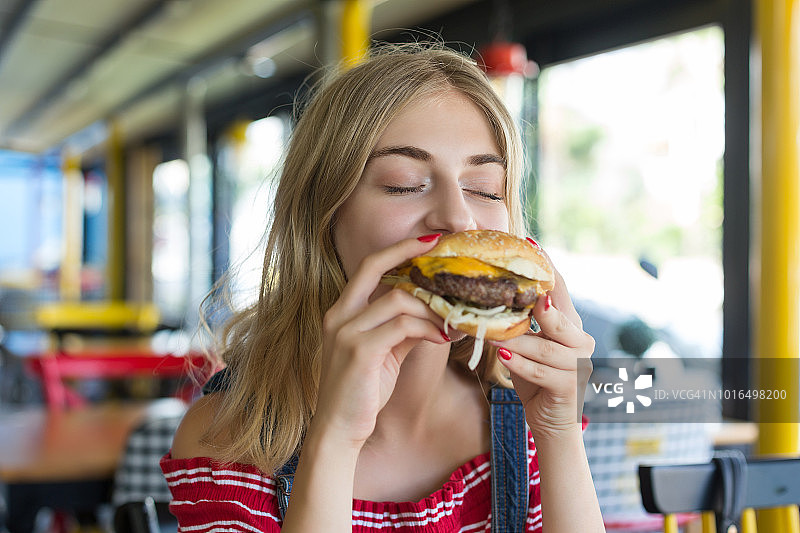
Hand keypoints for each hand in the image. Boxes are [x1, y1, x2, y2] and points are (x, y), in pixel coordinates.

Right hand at [313, 235, 448, 448]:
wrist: (337, 430)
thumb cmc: (360, 392)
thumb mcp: (383, 353)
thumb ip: (402, 329)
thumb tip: (435, 314)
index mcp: (342, 311)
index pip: (368, 266)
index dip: (398, 249)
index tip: (428, 240)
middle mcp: (339, 315)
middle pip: (374, 266)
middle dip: (409, 253)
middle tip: (443, 252)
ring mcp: (346, 331)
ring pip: (398, 299)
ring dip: (431, 308)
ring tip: (453, 320)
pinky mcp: (360, 350)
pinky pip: (403, 326)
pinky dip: (427, 329)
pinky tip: (442, 338)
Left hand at [491, 261, 593, 439]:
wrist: (552, 422)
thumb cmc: (536, 378)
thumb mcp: (527, 345)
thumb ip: (520, 322)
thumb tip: (491, 292)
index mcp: (570, 325)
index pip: (560, 290)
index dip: (548, 268)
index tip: (532, 245)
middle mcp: (579, 341)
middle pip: (559, 317)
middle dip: (539, 304)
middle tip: (519, 291)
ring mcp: (578, 365)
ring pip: (546, 347)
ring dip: (518, 340)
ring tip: (492, 334)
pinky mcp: (569, 387)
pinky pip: (543, 372)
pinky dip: (522, 365)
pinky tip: (504, 357)